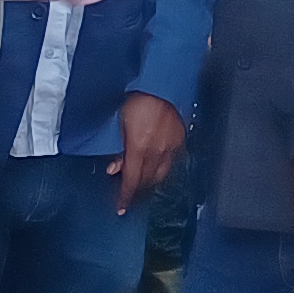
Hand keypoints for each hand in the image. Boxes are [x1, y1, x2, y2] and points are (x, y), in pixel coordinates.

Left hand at [114, 94, 186, 209]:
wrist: (161, 85)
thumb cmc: (138, 100)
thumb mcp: (120, 123)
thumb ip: (118, 149)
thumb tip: (114, 168)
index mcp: (139, 148)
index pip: (131, 181)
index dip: (125, 196)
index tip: (121, 207)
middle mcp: (157, 152)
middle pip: (146, 182)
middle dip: (136, 191)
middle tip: (128, 194)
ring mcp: (171, 147)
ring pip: (160, 176)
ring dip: (148, 183)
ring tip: (140, 183)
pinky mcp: (179, 141)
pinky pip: (170, 163)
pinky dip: (160, 169)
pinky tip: (154, 166)